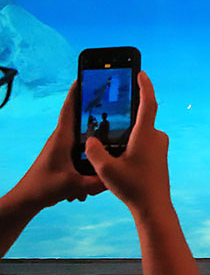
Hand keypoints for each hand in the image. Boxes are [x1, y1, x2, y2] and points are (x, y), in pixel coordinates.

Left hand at [13, 82, 105, 209]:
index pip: (69, 108)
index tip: (85, 76)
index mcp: (62, 137)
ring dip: (92, 125)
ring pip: (81, 130)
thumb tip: (117, 177)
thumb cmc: (44, 188)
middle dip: (92, 104)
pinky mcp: (65, 154)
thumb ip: (96, 182)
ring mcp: (63, 146)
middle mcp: (62, 138)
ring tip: (113, 121)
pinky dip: (91, 143)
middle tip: (110, 95)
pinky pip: (80, 143)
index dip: (77, 91)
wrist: (28, 199)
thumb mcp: (74, 185)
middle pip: (78, 114)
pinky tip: (103, 151)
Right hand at [85, 72, 171, 217]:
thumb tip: (89, 140)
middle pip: (142, 117)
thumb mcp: (106, 170)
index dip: (145, 86)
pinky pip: (144, 140)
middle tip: (114, 102)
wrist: (153, 206)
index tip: (141, 73)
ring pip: (141, 131)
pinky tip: (117, 149)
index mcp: (147, 134)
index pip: (148, 103)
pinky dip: (131, 140)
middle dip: (128, 111)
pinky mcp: (159, 155)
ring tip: (109, 131)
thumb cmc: (133, 187)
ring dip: (127, 130)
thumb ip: (95, 152)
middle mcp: (157, 136)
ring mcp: (160, 146)